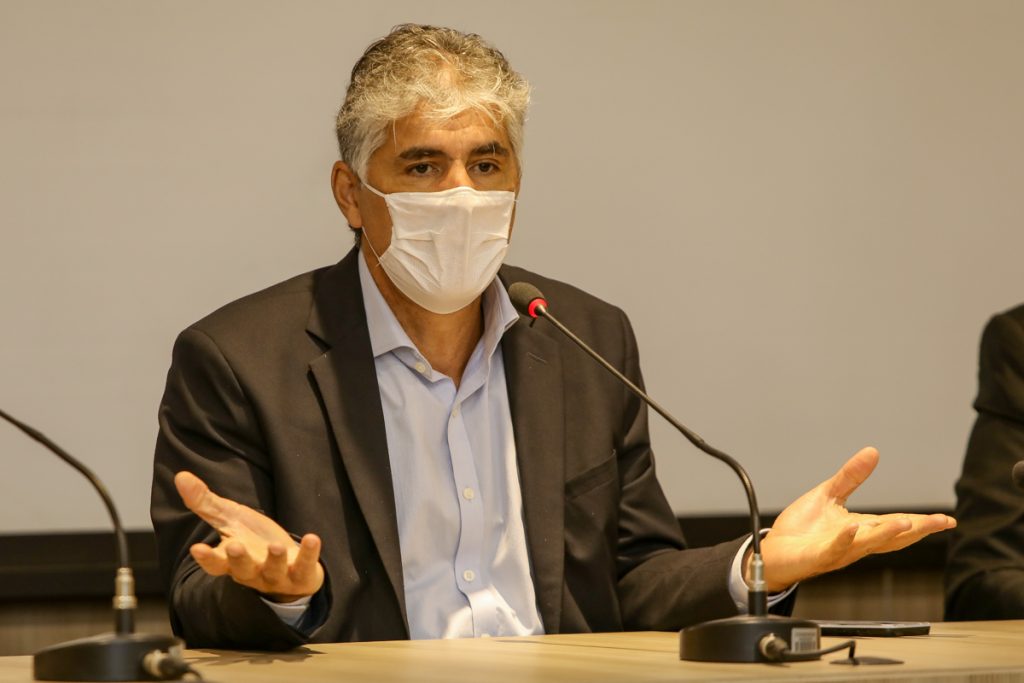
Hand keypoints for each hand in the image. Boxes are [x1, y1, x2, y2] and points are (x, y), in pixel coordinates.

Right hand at [174, 471, 323, 602]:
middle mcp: (251, 571)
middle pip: (242, 569)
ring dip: (273, 559)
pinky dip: (309, 554)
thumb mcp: (231, 520)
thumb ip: (206, 504)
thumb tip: (180, 475)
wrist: (289, 566)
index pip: (215, 563)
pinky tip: (312, 538)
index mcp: (231, 560)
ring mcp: (277, 575)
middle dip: (238, 559)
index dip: (207, 558)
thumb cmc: (254, 541)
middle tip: (234, 547)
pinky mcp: (301, 575)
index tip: (197, 549)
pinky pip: (305, 566)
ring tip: (275, 546)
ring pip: (273, 570)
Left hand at [756, 447, 955, 591]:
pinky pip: (834, 548)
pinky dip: (845, 539)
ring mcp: (838, 550)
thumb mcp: (828, 495)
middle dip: (917, 530)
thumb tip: (873, 451)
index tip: (947, 520)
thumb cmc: (802, 529)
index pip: (896, 525)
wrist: (775, 552)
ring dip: (887, 534)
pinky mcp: (817, 556)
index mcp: (861, 529)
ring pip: (867, 544)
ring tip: (906, 522)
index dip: (922, 523)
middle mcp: (855, 542)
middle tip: (941, 522)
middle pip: (891, 537)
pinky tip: (854, 528)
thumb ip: (850, 477)